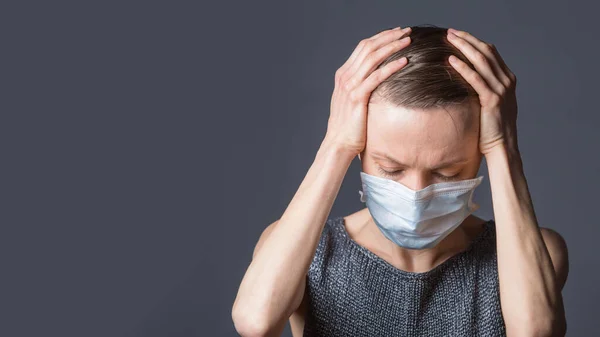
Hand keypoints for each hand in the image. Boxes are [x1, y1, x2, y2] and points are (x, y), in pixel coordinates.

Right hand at [323, 26, 411, 155]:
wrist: (338, 143)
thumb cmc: (350, 125)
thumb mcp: (354, 101)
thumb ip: (362, 86)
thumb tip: (379, 79)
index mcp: (344, 75)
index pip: (363, 47)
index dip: (381, 37)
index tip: (397, 32)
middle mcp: (345, 77)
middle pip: (368, 47)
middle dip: (388, 37)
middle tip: (406, 31)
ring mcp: (350, 86)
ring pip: (372, 58)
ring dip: (392, 47)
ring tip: (408, 41)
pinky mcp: (357, 97)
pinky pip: (376, 77)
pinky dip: (390, 67)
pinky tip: (404, 61)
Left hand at [446, 28, 519, 156]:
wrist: (501, 147)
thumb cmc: (491, 128)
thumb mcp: (490, 103)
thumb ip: (484, 88)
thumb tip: (465, 79)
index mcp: (507, 79)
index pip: (490, 52)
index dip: (474, 41)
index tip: (458, 35)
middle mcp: (507, 81)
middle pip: (486, 52)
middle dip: (467, 39)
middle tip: (450, 32)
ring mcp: (501, 89)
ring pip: (481, 61)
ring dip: (464, 47)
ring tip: (449, 39)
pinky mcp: (492, 100)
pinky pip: (475, 79)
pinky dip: (463, 67)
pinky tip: (451, 60)